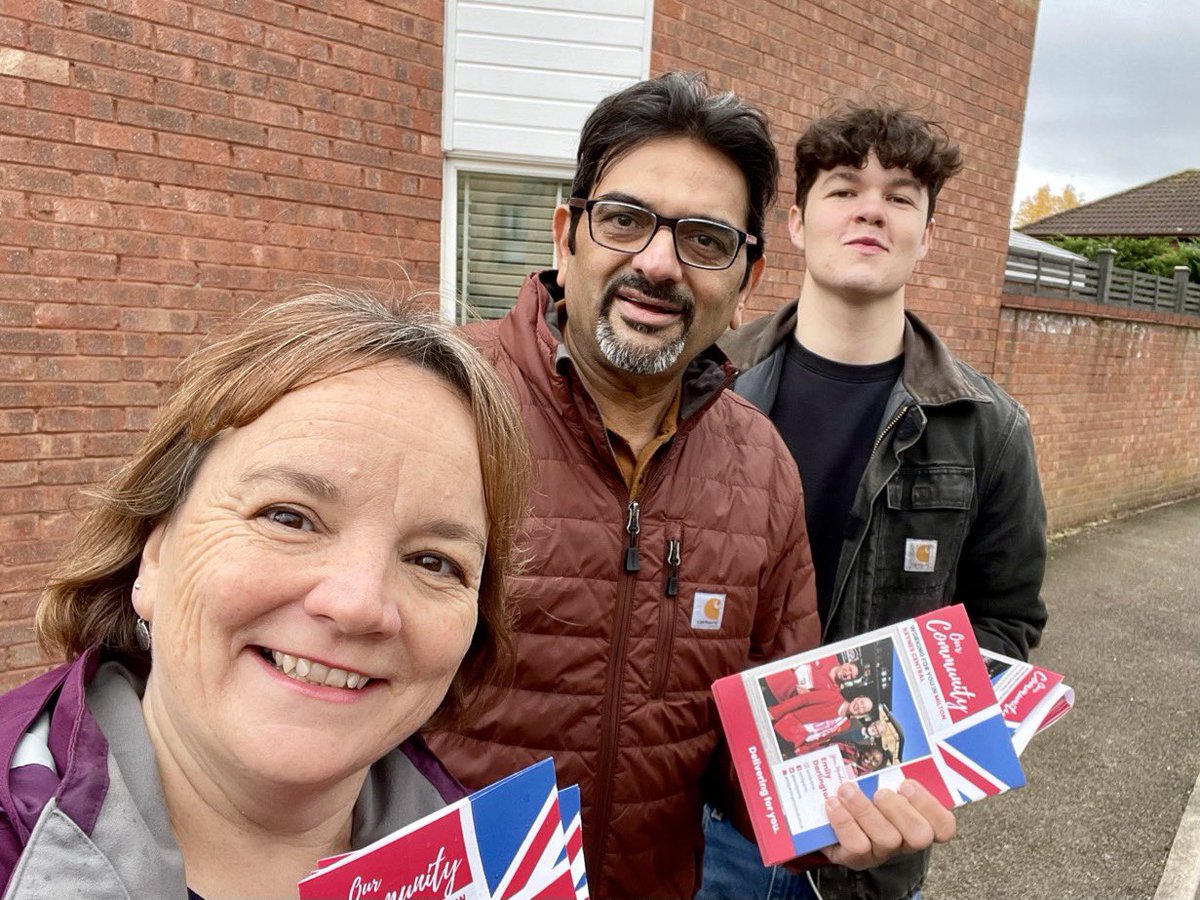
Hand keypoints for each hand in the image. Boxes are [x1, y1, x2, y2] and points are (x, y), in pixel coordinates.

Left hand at [818, 780, 956, 869]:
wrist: (833, 825)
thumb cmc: (864, 796)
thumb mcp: (881, 781)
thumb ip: (890, 768)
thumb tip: (884, 729)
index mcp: (920, 820)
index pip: (944, 825)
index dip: (931, 807)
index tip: (907, 785)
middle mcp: (905, 840)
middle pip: (920, 836)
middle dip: (900, 810)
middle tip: (881, 792)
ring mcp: (881, 852)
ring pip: (886, 839)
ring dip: (865, 810)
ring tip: (847, 790)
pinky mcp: (856, 858)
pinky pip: (856, 846)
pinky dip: (844, 822)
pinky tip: (833, 804)